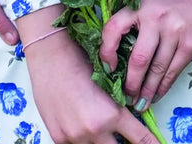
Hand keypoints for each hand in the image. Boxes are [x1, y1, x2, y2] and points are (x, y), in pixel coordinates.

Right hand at [23, 27, 158, 143]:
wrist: (51, 57)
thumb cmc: (82, 61)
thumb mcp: (108, 84)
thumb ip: (118, 106)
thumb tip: (130, 117)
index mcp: (112, 114)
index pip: (140, 139)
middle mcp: (94, 130)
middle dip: (123, 142)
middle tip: (125, 134)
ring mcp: (75, 137)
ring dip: (103, 140)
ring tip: (100, 123)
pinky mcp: (59, 139)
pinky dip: (83, 138)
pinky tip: (81, 124)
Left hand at [99, 0, 191, 109]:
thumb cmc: (173, 11)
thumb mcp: (151, 11)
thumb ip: (135, 30)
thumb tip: (116, 66)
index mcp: (141, 7)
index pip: (114, 27)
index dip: (106, 51)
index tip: (108, 69)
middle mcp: (157, 16)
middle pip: (138, 58)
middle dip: (131, 83)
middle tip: (126, 97)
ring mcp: (175, 30)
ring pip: (156, 70)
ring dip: (147, 91)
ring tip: (140, 103)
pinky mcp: (190, 44)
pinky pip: (172, 72)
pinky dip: (162, 88)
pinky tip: (156, 96)